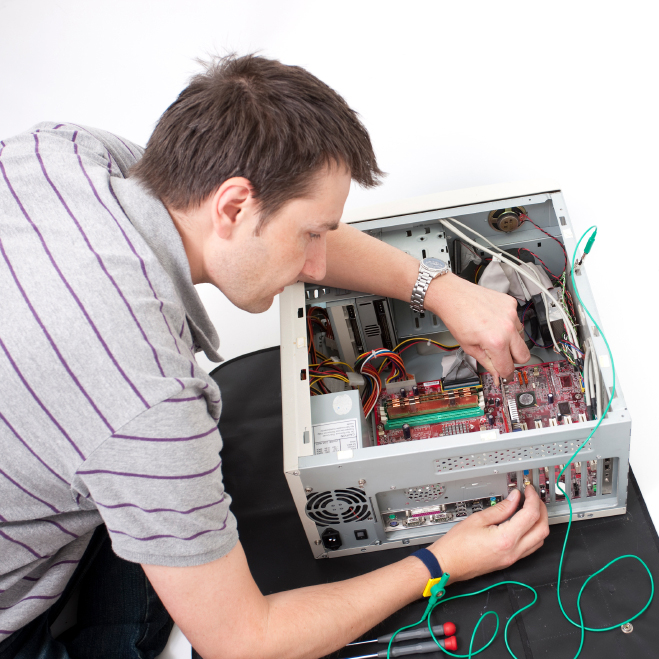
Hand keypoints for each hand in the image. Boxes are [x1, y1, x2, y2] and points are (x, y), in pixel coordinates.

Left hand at [425, 273, 529, 382]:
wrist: (452, 295)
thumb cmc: (456, 318)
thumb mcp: (469, 347)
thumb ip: (487, 363)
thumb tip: (497, 375)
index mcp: (496, 341)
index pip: (509, 367)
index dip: (504, 374)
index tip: (503, 375)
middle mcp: (508, 327)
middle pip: (524, 355)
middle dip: (514, 360)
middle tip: (501, 357)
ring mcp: (511, 314)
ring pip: (521, 337)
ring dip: (511, 341)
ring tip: (493, 334)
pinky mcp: (511, 303)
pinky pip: (516, 320)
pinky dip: (508, 324)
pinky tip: (493, 321)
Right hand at [428, 485, 548, 583]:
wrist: (448, 564)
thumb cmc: (456, 545)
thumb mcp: (477, 519)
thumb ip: (500, 508)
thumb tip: (514, 498)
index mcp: (506, 539)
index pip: (530, 515)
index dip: (533, 499)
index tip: (528, 490)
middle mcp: (513, 551)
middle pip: (542, 529)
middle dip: (541, 510)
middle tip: (533, 497)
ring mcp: (513, 558)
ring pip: (540, 540)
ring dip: (539, 523)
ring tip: (529, 508)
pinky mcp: (510, 561)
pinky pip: (531, 547)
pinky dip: (532, 533)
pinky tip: (523, 524)